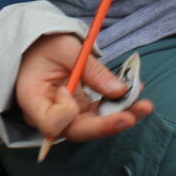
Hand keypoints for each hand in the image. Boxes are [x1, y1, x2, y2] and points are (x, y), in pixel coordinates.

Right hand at [15, 33, 151, 143]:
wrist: (38, 46)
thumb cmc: (44, 44)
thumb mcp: (65, 48)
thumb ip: (90, 70)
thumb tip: (119, 91)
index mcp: (32, 99)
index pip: (51, 123)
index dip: (66, 112)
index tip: (68, 89)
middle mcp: (47, 115)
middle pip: (77, 130)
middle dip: (107, 124)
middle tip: (133, 115)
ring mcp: (65, 115)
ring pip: (93, 126)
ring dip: (120, 117)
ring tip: (144, 106)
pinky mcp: (79, 111)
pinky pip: (100, 115)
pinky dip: (118, 108)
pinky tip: (136, 96)